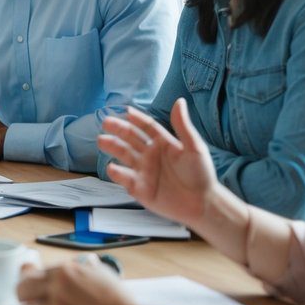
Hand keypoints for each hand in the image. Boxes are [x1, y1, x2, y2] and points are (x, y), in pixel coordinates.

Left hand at [18, 256, 135, 304]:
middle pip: (22, 290)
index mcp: (64, 272)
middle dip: (23, 292)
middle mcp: (56, 291)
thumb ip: (79, 267)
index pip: (30, 272)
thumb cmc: (116, 298)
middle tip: (27, 295)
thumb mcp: (98, 272)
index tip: (25, 276)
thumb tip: (73, 264)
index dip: (27, 275)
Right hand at [99, 99, 216, 226]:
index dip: (136, 118)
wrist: (202, 204)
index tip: (126, 111)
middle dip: (118, 129)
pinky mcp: (138, 188)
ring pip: (123, 155)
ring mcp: (143, 170)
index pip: (146, 126)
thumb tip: (179, 100)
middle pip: (130, 138)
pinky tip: (112, 167)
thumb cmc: (201, 174)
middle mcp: (150, 154)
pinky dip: (116, 173)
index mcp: (162, 143)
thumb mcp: (194, 148)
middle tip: (106, 122)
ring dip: (112, 147)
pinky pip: (124, 178)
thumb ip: (183, 126)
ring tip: (102, 140)